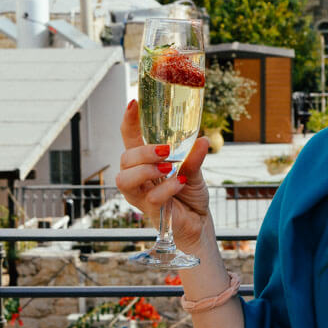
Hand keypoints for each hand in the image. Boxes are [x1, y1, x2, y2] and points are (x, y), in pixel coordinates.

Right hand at [115, 99, 211, 251]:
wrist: (198, 224)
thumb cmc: (190, 196)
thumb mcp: (194, 172)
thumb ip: (193, 158)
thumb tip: (202, 141)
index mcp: (146, 164)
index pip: (130, 139)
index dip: (129, 121)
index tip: (133, 103)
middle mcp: (139, 179)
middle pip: (124, 159)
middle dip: (143, 151)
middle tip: (166, 150)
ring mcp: (142, 197)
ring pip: (125, 180)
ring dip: (145, 169)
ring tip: (168, 167)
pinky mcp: (152, 212)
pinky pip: (151, 198)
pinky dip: (167, 188)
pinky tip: (180, 184)